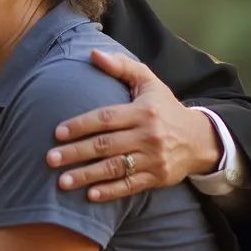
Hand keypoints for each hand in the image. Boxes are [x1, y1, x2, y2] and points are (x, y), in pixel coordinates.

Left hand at [46, 50, 220, 201]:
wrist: (200, 139)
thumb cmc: (164, 107)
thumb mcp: (148, 81)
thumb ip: (121, 66)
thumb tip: (93, 54)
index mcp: (142, 111)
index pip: (106, 118)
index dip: (80, 125)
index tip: (57, 132)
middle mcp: (148, 135)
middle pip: (105, 145)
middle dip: (75, 153)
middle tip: (50, 159)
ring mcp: (153, 159)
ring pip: (115, 168)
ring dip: (87, 176)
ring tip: (62, 181)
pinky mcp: (157, 178)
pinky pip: (130, 186)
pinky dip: (110, 192)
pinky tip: (90, 196)